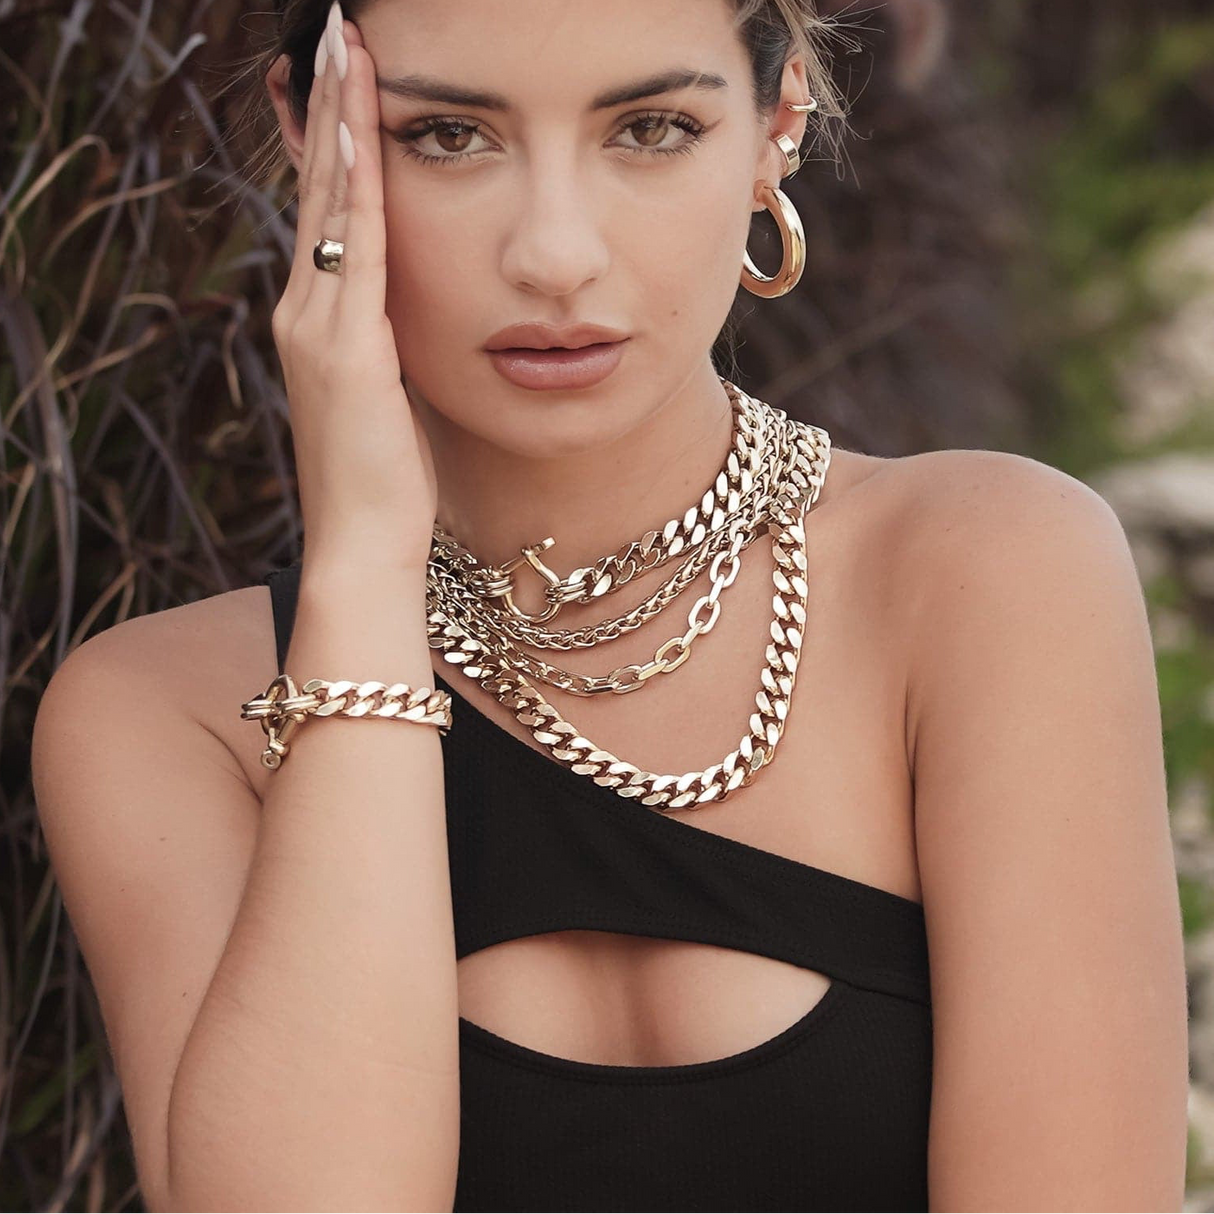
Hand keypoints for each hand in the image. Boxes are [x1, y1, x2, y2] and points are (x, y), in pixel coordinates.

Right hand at [270, 3, 436, 569]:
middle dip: (328, 107)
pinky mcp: (346, 349)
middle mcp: (304, 312)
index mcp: (317, 322)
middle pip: (319, 190)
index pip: (327, 214)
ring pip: (332, 205)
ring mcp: (318, 327)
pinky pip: (357, 250)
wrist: (365, 544)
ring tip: (343, 47)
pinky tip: (361, 128)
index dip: (333, 143)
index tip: (345, 79)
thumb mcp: (387, 396)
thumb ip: (387, 343)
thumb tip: (406, 315)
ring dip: (340, 122)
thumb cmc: (386, 481)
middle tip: (334, 32)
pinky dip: (359, 185)